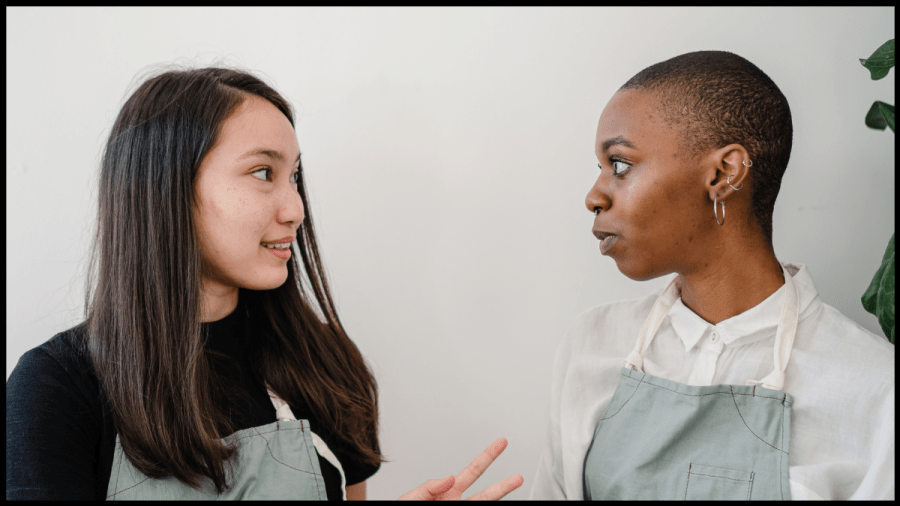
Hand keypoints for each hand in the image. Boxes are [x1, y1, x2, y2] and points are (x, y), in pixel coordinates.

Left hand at [398, 437, 523, 499]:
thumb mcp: (411, 497)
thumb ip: (429, 486)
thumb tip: (450, 478)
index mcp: (448, 492)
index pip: (472, 471)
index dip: (488, 456)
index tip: (501, 443)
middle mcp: (457, 504)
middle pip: (487, 495)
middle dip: (504, 485)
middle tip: (519, 477)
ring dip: (499, 497)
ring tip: (513, 489)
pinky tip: (496, 503)